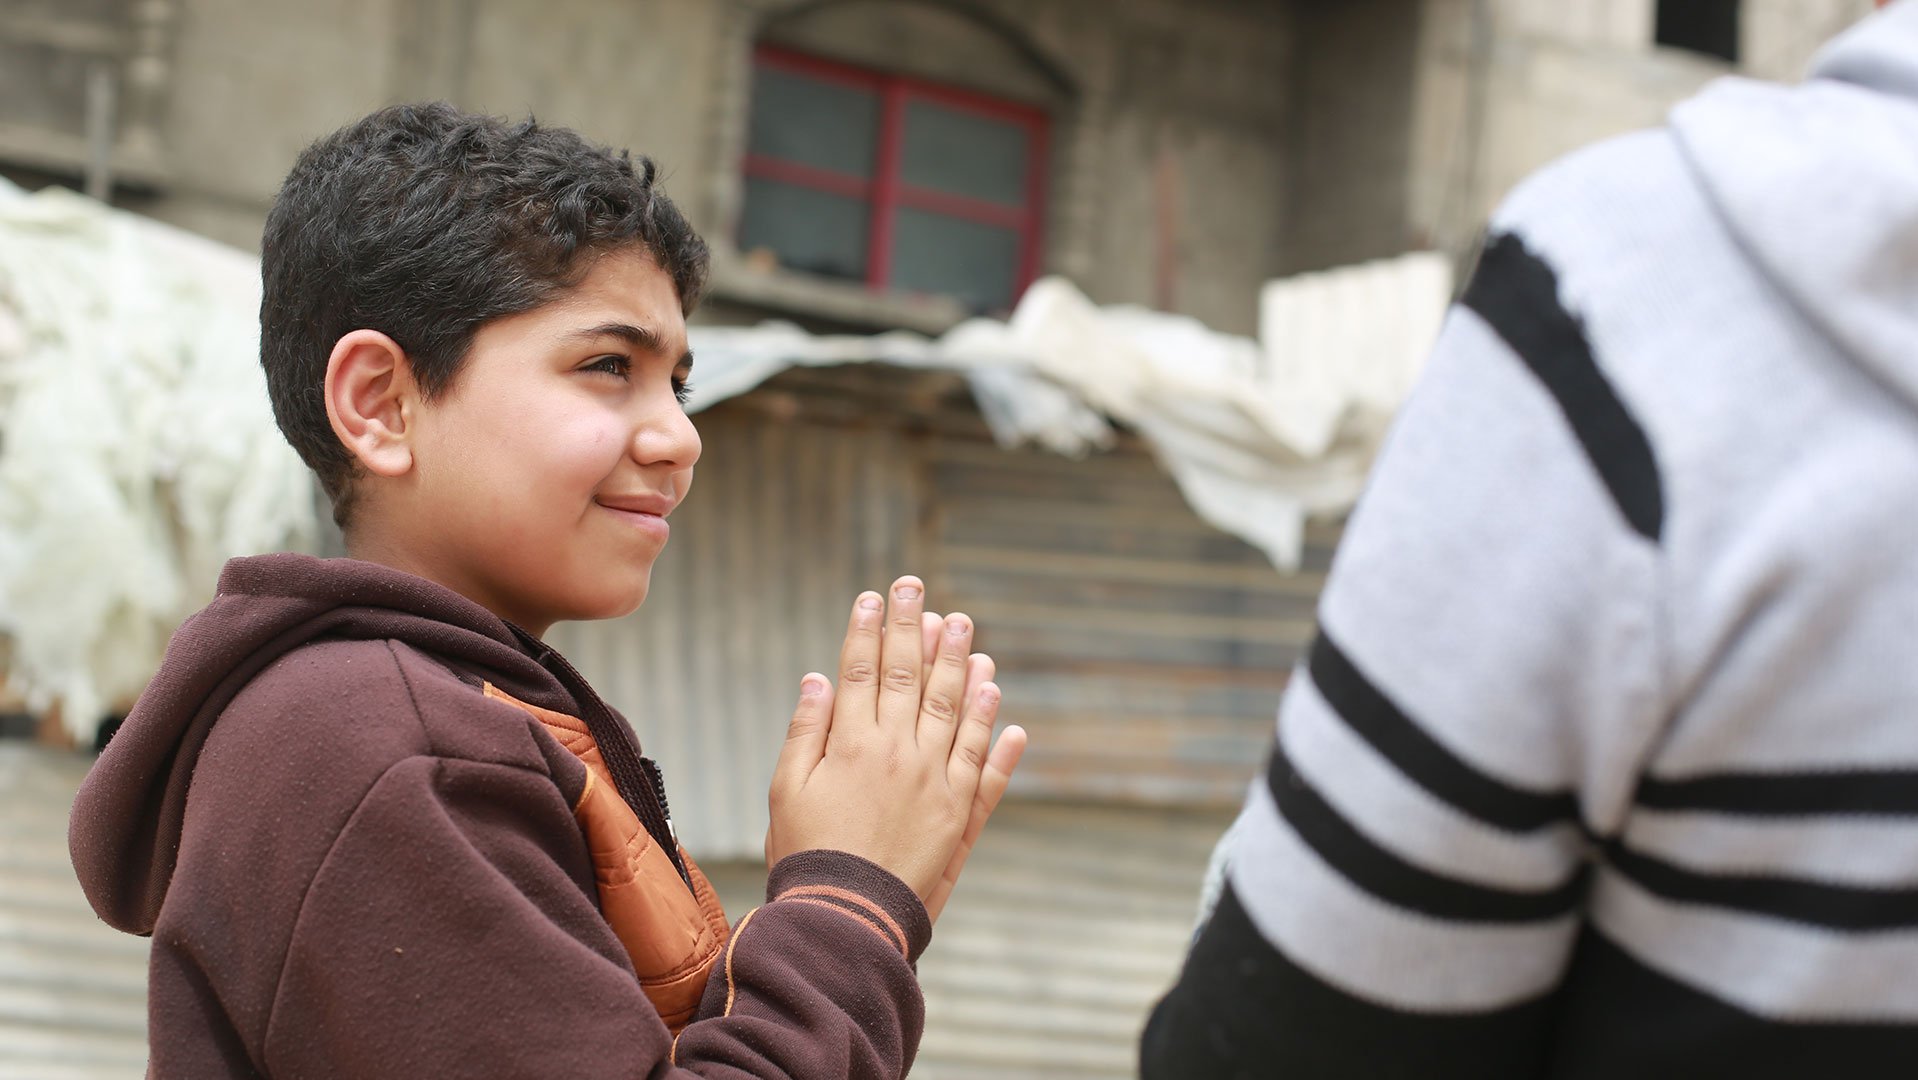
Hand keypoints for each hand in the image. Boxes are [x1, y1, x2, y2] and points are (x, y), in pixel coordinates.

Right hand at [766, 577, 1025, 908]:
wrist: (847, 918)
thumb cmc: (807, 855)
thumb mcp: (787, 791)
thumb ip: (806, 731)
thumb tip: (818, 678)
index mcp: (852, 743)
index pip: (860, 671)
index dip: (866, 630)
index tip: (872, 596)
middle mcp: (899, 752)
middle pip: (910, 676)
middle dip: (912, 627)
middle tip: (917, 588)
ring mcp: (936, 780)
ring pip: (953, 709)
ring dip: (959, 663)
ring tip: (963, 627)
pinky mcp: (959, 813)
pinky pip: (984, 764)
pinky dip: (994, 731)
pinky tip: (998, 700)